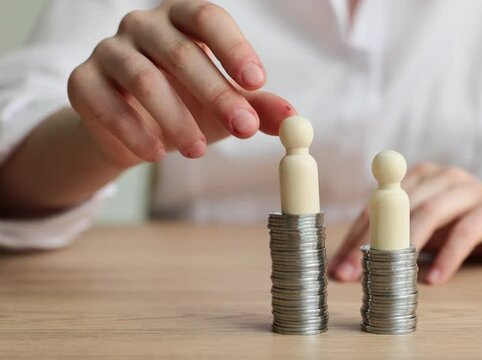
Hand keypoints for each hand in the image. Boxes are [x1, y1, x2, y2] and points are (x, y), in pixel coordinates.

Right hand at [67, 0, 294, 168]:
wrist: (131, 132)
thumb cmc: (186, 106)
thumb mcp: (226, 105)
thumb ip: (257, 108)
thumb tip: (294, 119)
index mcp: (182, 19)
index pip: (208, 18)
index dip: (234, 48)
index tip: (257, 82)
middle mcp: (144, 25)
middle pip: (180, 51)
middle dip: (216, 94)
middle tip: (243, 128)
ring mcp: (109, 50)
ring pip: (142, 78)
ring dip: (176, 118)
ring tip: (198, 151)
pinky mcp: (82, 81)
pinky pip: (105, 103)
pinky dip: (134, 131)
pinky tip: (156, 153)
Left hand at [329, 163, 481, 284]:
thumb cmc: (472, 228)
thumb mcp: (431, 231)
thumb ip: (400, 239)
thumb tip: (354, 266)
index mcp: (420, 178)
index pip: (378, 206)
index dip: (355, 237)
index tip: (337, 267)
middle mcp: (443, 177)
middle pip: (397, 208)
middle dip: (370, 243)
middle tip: (351, 274)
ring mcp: (471, 189)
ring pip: (430, 214)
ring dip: (404, 247)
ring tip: (387, 275)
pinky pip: (468, 230)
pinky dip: (449, 255)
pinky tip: (435, 279)